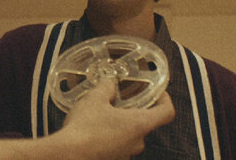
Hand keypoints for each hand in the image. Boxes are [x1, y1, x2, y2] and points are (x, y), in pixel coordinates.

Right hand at [57, 78, 174, 158]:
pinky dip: (111, 136)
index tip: (157, 93)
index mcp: (139, 124)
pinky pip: (118, 145)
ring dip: (121, 125)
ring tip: (102, 115)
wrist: (68, 154)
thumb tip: (109, 83)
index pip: (167, 112)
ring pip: (130, 135)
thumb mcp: (95, 98)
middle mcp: (137, 142)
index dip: (165, 100)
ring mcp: (126, 154)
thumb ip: (106, 87)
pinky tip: (94, 130)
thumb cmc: (85, 128)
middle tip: (120, 101)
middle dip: (134, 111)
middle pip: (146, 123)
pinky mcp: (114, 159)